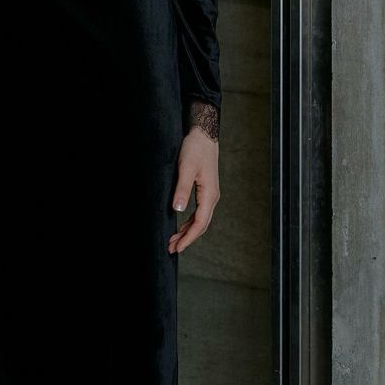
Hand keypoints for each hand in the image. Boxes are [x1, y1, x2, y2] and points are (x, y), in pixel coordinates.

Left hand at [168, 126, 219, 252]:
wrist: (204, 135)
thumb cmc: (195, 149)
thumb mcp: (185, 169)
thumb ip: (182, 190)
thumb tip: (177, 210)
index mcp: (209, 195)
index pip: (199, 223)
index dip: (188, 238)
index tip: (177, 248)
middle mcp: (212, 197)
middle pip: (201, 225)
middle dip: (187, 238)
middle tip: (171, 248)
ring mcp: (210, 194)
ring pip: (200, 220)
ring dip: (188, 231)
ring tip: (174, 240)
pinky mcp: (205, 190)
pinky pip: (199, 212)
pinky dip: (190, 222)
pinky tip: (181, 226)